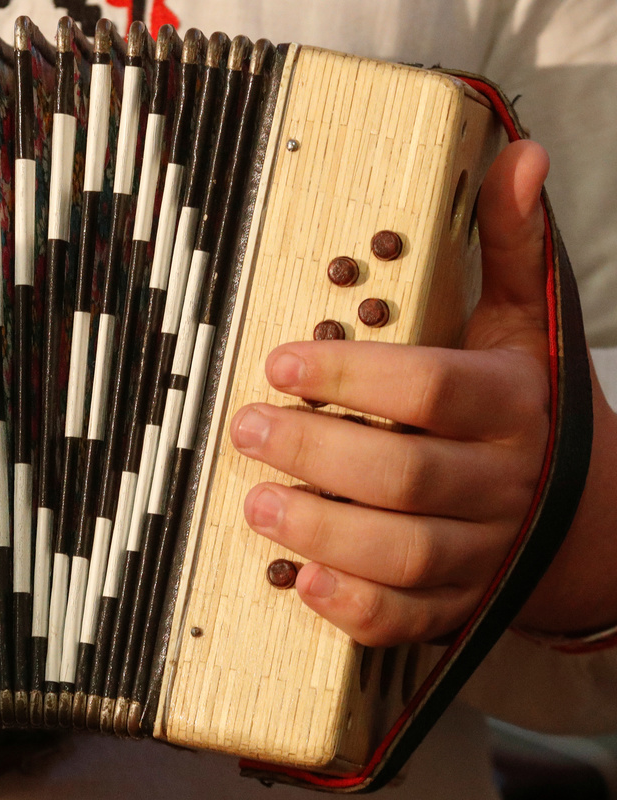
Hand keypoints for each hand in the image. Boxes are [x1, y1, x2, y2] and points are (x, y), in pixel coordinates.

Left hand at [230, 140, 561, 646]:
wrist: (589, 514)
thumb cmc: (529, 404)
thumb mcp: (524, 320)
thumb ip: (508, 243)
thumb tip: (518, 153)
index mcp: (514, 404)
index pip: (432, 390)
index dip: (351, 379)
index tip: (278, 364)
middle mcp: (504, 482)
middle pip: (409, 475)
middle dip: (317, 454)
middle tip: (247, 428)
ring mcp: (486, 551)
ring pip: (406, 552)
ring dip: (324, 530)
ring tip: (255, 502)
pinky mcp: (463, 605)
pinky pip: (411, 619)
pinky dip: (356, 607)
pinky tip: (302, 581)